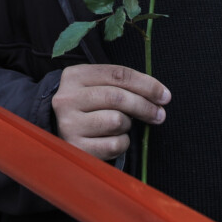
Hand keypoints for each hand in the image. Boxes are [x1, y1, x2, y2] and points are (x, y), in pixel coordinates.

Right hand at [51, 64, 168, 161]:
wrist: (56, 129)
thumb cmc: (87, 106)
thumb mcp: (97, 87)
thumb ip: (123, 85)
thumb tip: (160, 95)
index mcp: (75, 76)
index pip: (118, 74)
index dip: (146, 84)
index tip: (164, 95)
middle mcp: (67, 98)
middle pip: (118, 97)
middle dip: (145, 106)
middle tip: (159, 114)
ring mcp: (69, 124)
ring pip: (116, 121)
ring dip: (127, 125)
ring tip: (120, 126)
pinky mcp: (75, 147)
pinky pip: (113, 145)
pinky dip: (121, 143)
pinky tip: (112, 140)